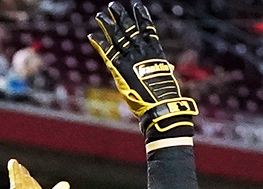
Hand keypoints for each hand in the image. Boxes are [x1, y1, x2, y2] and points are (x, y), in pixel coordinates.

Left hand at [89, 2, 196, 147]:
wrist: (160, 104)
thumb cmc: (165, 96)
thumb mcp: (166, 78)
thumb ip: (163, 70)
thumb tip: (170, 68)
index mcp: (154, 51)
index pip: (147, 29)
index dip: (141, 17)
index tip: (137, 6)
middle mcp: (141, 51)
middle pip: (128, 29)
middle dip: (120, 17)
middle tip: (113, 5)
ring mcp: (131, 58)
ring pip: (117, 37)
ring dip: (107, 26)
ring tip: (100, 15)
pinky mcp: (120, 68)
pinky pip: (107, 53)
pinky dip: (99, 44)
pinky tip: (92, 35)